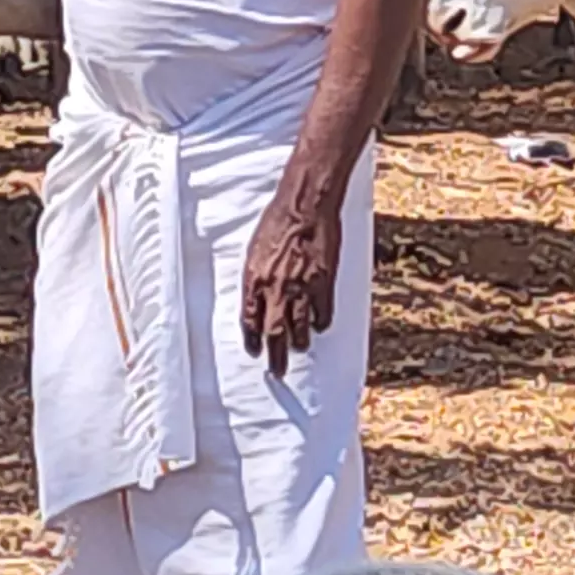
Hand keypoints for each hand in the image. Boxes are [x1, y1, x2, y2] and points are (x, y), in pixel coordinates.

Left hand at [240, 186, 345, 363]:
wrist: (305, 204)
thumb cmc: (277, 220)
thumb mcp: (255, 249)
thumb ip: (255, 277)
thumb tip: (256, 297)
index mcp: (254, 280)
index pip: (250, 321)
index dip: (252, 340)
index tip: (255, 351)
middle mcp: (276, 289)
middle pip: (274, 332)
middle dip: (275, 356)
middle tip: (278, 370)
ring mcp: (301, 288)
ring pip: (300, 328)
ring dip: (299, 342)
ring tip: (299, 348)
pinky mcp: (324, 283)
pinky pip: (323, 313)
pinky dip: (321, 322)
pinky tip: (320, 326)